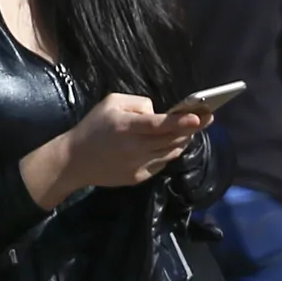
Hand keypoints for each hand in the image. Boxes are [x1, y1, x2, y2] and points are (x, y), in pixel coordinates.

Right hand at [31, 94, 202, 205]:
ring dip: (183, 140)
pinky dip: (169, 153)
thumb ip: (138, 103)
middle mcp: (134, 147)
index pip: (159, 125)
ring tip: (190, 129)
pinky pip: (162, 163)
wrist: (75, 160)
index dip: (180, 122)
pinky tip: (170, 144)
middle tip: (206, 118)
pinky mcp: (138, 177)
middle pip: (171, 139)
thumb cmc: (93, 126)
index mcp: (126, 126)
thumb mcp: (110, 103)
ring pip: (171, 152)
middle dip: (191, 129)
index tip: (199, 118)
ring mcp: (137, 165)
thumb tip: (158, 111)